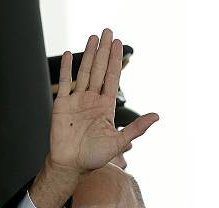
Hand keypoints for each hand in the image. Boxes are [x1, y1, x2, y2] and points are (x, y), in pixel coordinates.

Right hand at [49, 29, 158, 173]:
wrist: (70, 165)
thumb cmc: (93, 157)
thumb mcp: (119, 143)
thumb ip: (136, 128)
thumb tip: (156, 116)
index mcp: (105, 106)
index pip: (112, 78)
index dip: (116, 61)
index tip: (119, 44)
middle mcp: (91, 100)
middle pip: (99, 70)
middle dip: (104, 51)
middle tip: (108, 32)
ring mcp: (76, 101)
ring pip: (84, 72)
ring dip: (88, 55)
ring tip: (93, 38)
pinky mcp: (61, 106)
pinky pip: (64, 84)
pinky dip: (66, 69)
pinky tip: (67, 55)